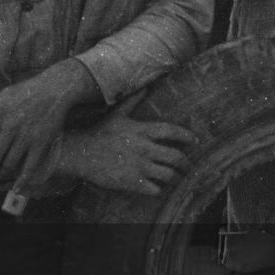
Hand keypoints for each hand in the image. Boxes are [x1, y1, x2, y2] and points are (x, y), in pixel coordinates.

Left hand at [0, 62, 88, 188]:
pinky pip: (29, 167)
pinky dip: (22, 181)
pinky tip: (17, 189)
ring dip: (2, 174)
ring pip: (9, 165)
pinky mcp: (41, 142)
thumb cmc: (25, 92)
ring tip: (0, 175)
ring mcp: (26, 136)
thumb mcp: (0, 96)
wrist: (56, 88)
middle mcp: (10, 126)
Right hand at [58, 115, 198, 195]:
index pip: (172, 132)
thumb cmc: (99, 132)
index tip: (195, 141)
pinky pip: (155, 189)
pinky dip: (159, 189)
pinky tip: (157, 187)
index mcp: (142, 131)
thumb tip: (147, 86)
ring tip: (175, 178)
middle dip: (185, 163)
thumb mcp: (117, 114)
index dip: (187, 137)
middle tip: (187, 166)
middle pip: (176, 157)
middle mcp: (144, 149)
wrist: (79, 153)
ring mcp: (139, 166)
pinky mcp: (132, 182)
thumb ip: (134, 101)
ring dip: (174, 177)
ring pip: (168, 175)